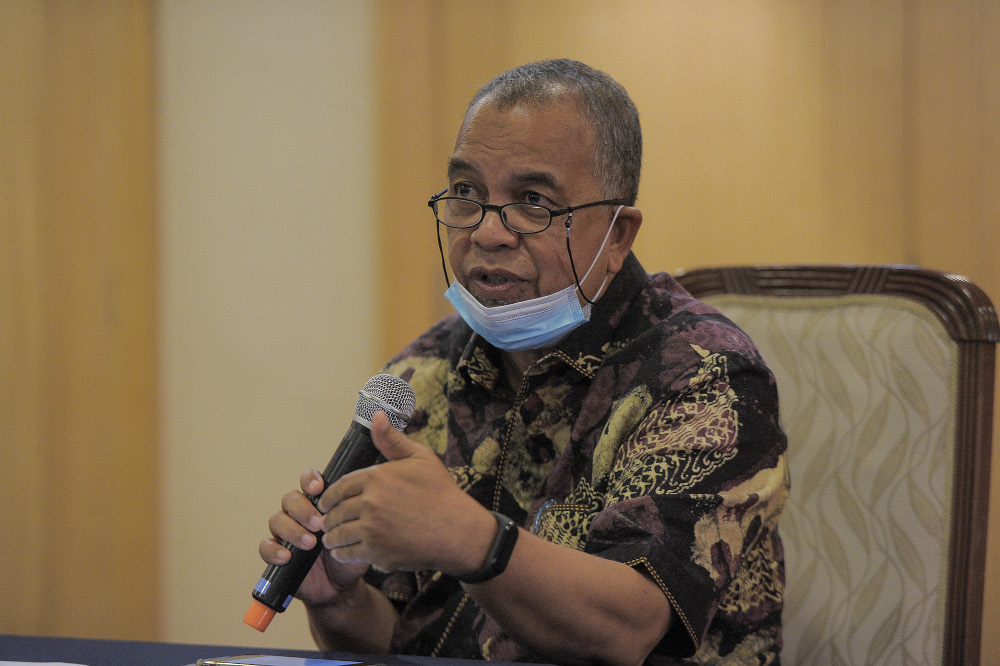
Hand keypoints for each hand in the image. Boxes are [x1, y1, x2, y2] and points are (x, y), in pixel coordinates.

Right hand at [258, 469, 368, 606]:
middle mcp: (298, 514)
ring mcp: (285, 533)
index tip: (319, 488)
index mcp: (317, 503)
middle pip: (290, 499)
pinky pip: (265, 547)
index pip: (308, 481)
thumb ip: (355, 520)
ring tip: (310, 543)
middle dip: (303, 510)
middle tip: (319, 524)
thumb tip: (356, 504)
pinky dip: (274, 550)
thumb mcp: (357, 537)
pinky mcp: (276, 553)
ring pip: (277, 519)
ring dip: (292, 530)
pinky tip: (287, 557)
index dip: (310, 480)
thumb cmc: (349, 555)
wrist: (340, 586)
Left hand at [316, 411, 496, 576]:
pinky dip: (341, 553)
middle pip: (335, 511)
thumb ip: (392, 439)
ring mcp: (373, 528)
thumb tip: (377, 415)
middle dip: (328, 517)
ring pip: (338, 533)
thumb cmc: (441, 493)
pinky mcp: (377, 552)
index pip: (339, 486)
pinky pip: (348, 552)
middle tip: (326, 521)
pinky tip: (342, 551)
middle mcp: (371, 502)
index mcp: (377, 477)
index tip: (326, 502)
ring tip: (331, 538)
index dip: (329, 496)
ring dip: (331, 536)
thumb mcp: (420, 458)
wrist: (458, 531)